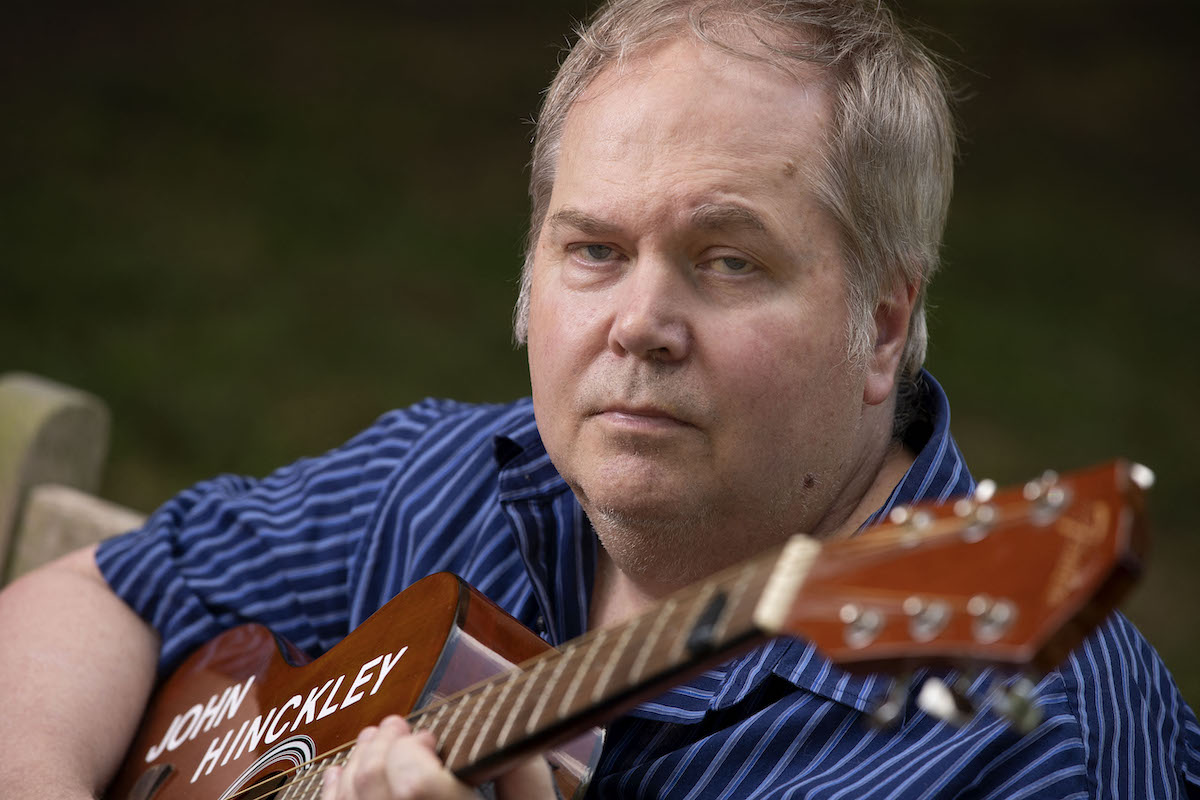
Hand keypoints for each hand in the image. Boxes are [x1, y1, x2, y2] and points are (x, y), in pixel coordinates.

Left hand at [320, 715, 557, 799]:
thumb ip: (526, 782)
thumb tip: (505, 732)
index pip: (416, 786)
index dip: (413, 751)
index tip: (430, 738)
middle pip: (375, 790)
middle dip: (381, 747)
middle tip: (396, 727)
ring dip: (356, 766)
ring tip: (372, 743)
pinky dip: (334, 796)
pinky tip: (341, 777)